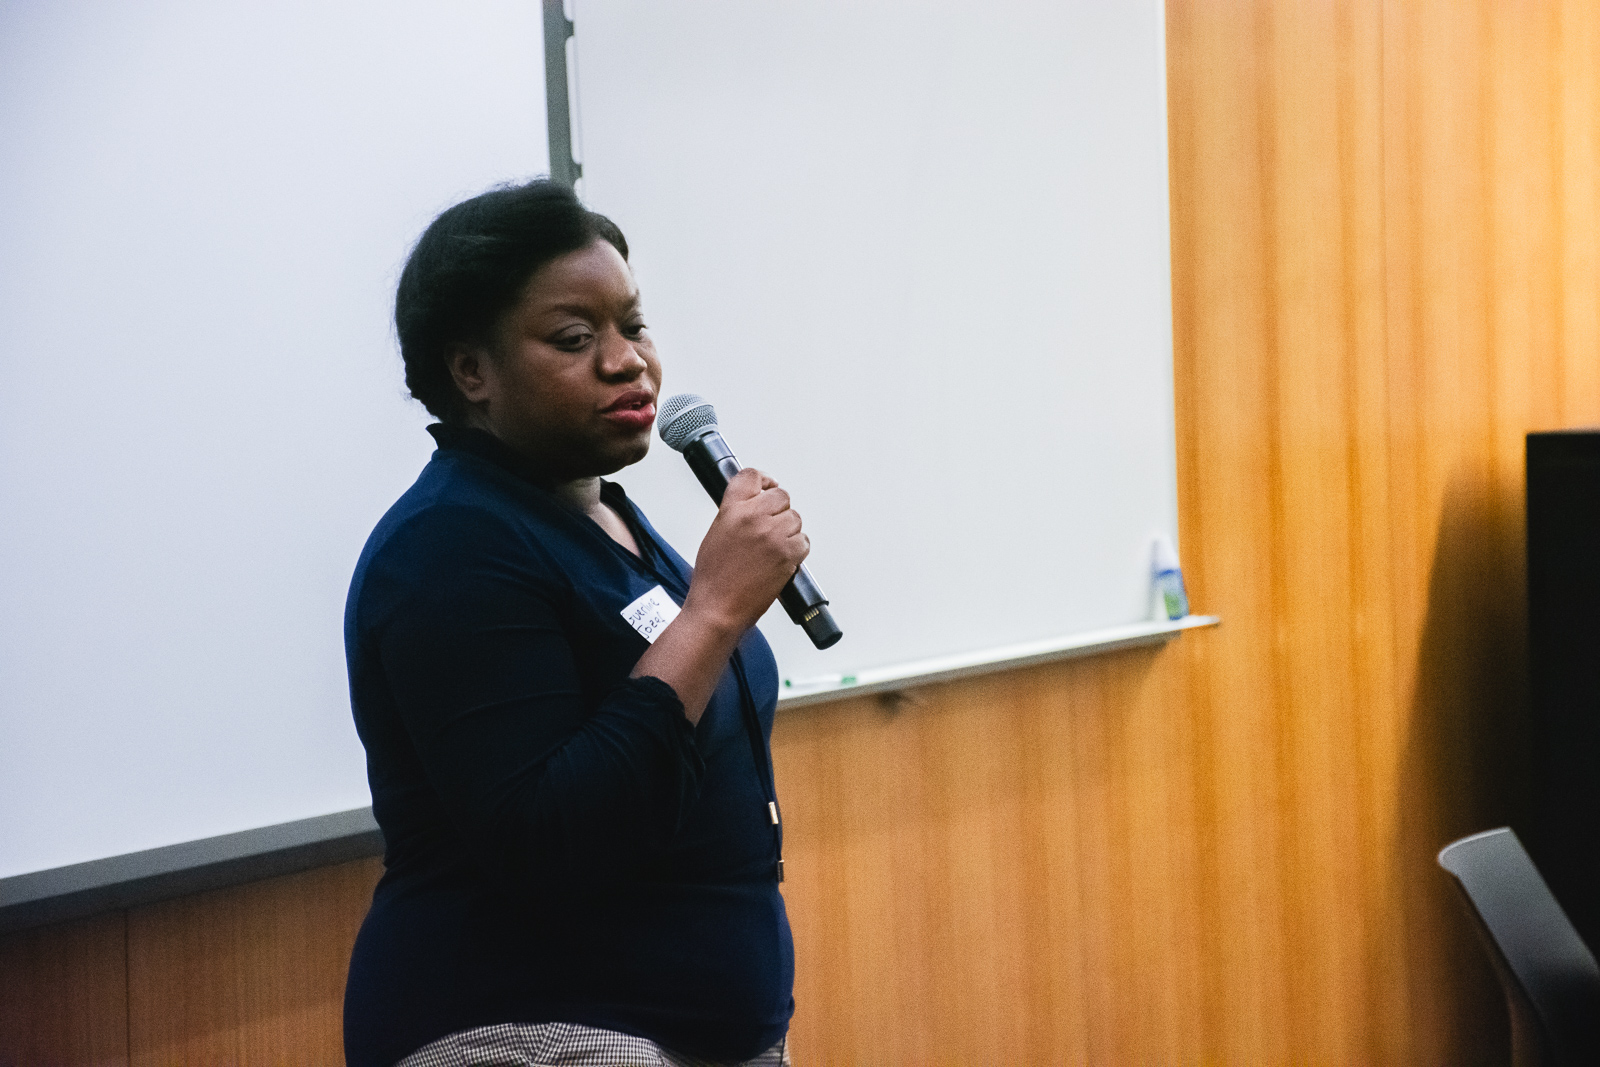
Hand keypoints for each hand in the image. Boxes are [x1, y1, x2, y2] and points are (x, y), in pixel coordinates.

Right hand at [684, 468, 809, 635]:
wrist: (718, 608)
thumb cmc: (713, 578)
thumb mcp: (716, 532)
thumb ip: (735, 512)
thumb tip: (754, 503)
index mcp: (732, 509)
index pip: (752, 476)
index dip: (763, 481)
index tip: (767, 486)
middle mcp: (754, 517)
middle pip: (781, 496)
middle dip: (778, 510)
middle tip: (769, 527)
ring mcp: (773, 534)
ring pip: (795, 518)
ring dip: (788, 531)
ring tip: (771, 549)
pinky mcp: (788, 554)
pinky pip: (803, 541)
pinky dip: (796, 550)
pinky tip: (780, 560)